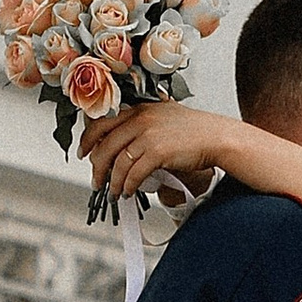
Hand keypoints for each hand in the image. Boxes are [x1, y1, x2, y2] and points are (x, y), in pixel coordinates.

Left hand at [80, 102, 232, 204]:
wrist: (217, 137)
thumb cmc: (194, 130)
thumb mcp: (164, 116)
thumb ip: (142, 123)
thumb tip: (121, 143)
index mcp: (140, 109)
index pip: (102, 123)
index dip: (88, 140)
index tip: (84, 153)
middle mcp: (141, 119)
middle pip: (105, 145)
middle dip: (97, 167)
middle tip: (96, 181)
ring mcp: (148, 135)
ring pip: (118, 163)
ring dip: (113, 182)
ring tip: (114, 193)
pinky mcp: (158, 152)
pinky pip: (134, 173)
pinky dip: (128, 186)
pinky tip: (129, 192)